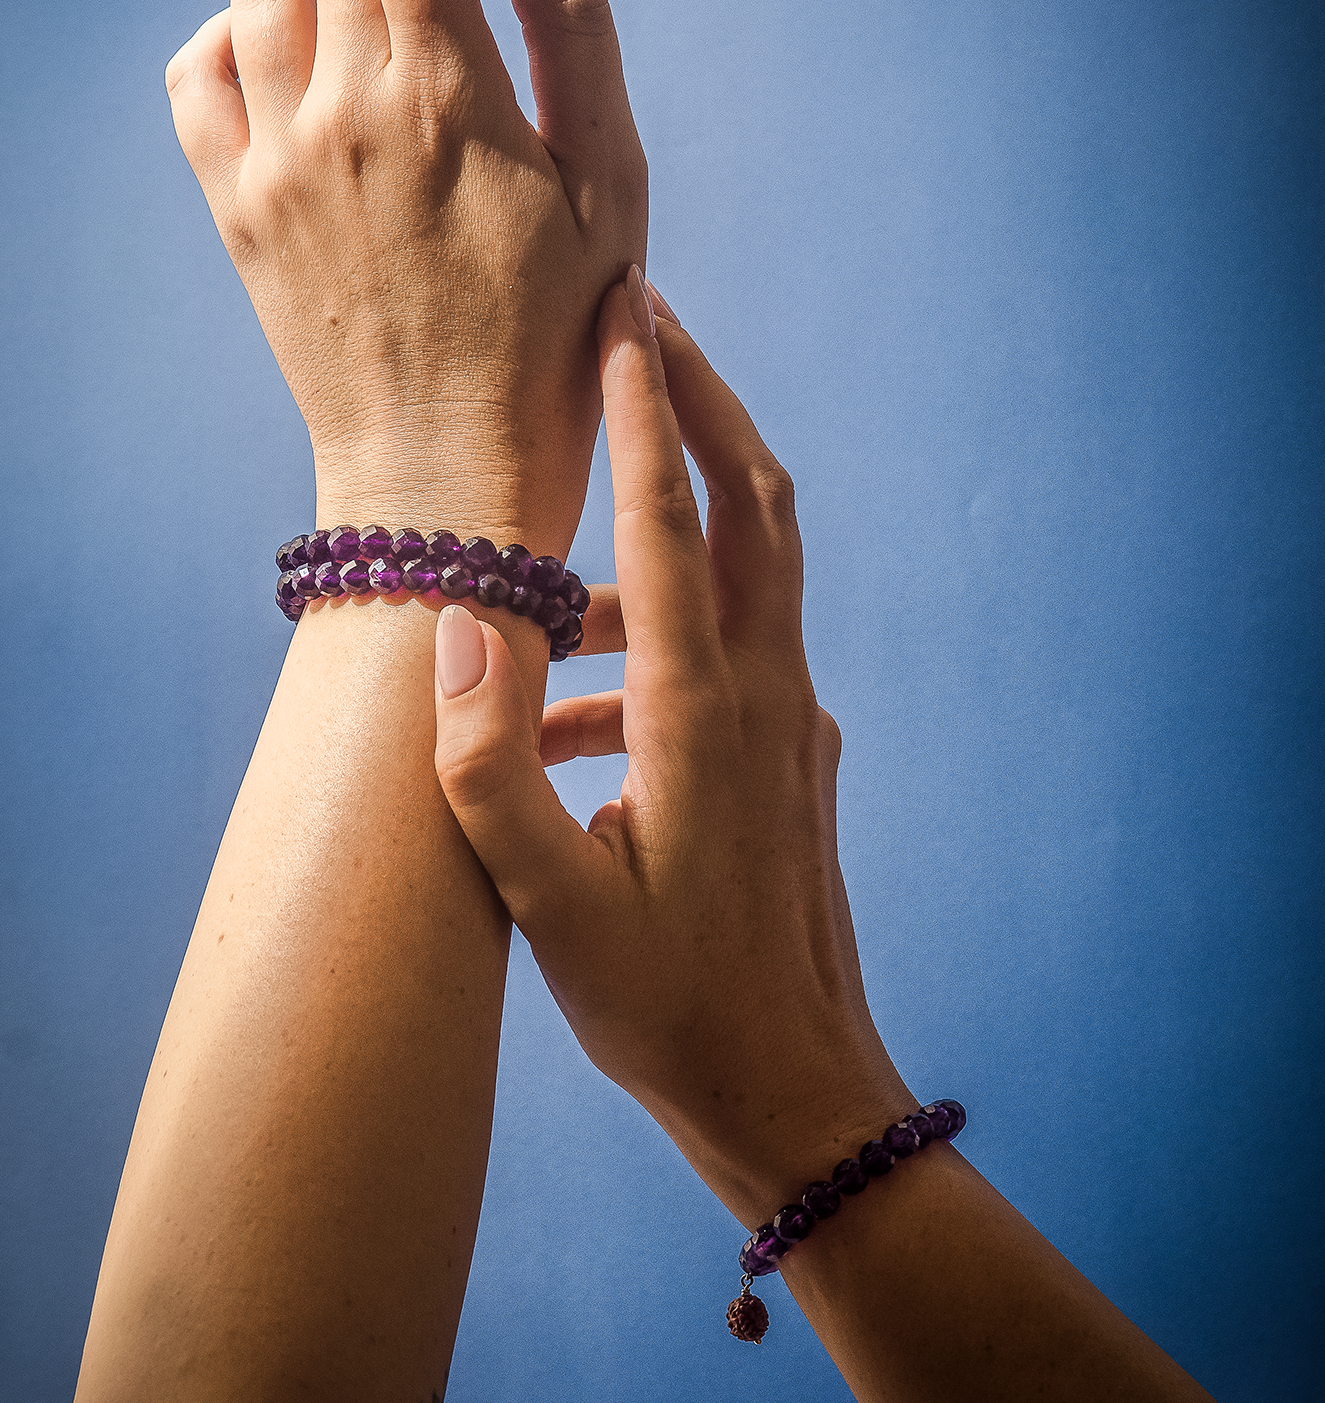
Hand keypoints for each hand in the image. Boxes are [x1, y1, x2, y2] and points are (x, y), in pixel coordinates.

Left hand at [164, 0, 646, 554]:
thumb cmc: (561, 343)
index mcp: (443, 95)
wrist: (445, 482)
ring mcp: (273, 160)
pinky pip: (199, 69)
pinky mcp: (235, 208)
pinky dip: (238, 23)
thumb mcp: (610, 186)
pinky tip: (296, 40)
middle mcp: (340, 110)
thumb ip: (570, 21)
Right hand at [432, 269, 912, 1226]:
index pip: (674, 518)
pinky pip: (726, 653)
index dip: (645, 407)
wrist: (796, 1092)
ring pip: (745, 571)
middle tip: (643, 320)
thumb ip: (485, 767)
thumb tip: (460, 628)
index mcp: (703, 712)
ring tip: (536, 590)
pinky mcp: (789, 758)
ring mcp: (790, 724)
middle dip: (700, 400)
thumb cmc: (669, 1009)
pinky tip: (567, 725)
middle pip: (753, 501)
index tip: (625, 310)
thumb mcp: (549, 906)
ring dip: (660, 533)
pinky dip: (653, 640)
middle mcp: (765, 693)